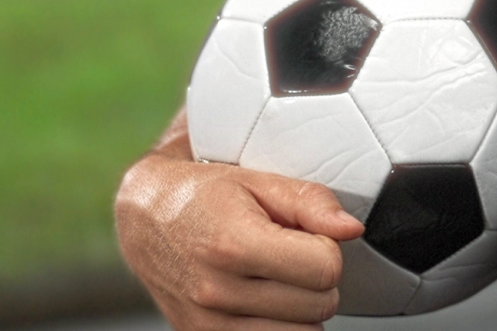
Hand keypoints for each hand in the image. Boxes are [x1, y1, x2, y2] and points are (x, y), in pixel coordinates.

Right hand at [115, 134, 364, 329]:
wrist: (146, 218)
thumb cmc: (203, 194)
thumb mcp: (259, 181)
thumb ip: (310, 202)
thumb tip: (350, 229)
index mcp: (233, 245)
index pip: (325, 268)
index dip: (327, 247)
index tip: (307, 235)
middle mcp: (217, 291)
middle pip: (319, 305)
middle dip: (317, 278)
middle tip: (292, 253)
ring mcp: (208, 325)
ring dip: (301, 308)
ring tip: (277, 276)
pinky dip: (281, 327)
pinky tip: (265, 299)